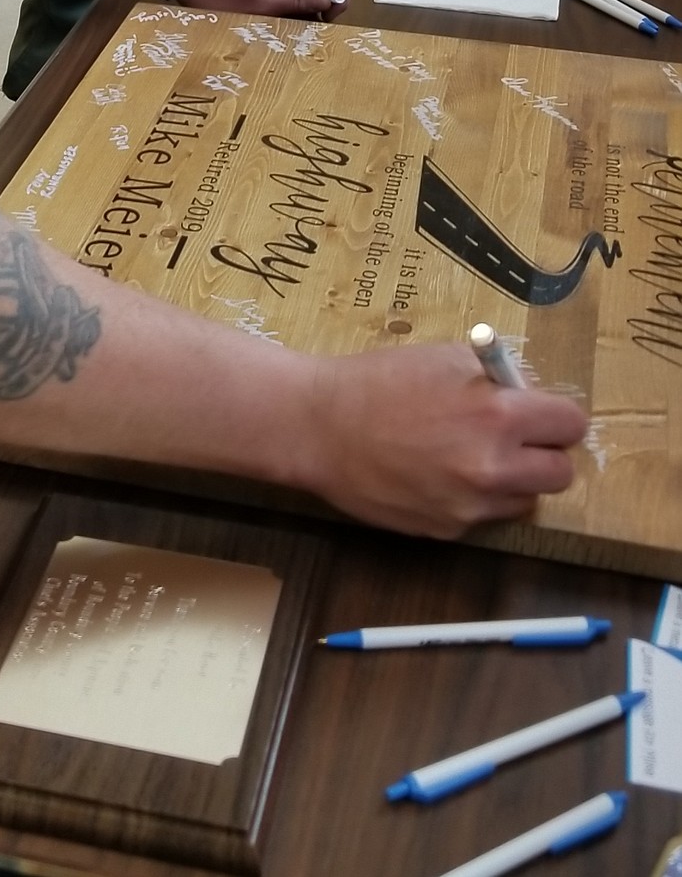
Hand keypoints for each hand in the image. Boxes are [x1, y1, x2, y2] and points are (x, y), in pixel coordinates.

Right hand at [293, 344, 587, 537]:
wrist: (320, 427)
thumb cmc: (380, 381)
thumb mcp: (446, 358)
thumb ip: (497, 379)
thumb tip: (530, 395)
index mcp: (497, 415)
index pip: (570, 425)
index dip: (557, 416)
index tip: (542, 413)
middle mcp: (492, 468)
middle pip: (561, 473)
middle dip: (544, 452)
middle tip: (516, 437)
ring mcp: (470, 507)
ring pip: (526, 500)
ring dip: (512, 480)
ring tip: (472, 455)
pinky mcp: (447, 532)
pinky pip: (483, 516)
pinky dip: (473, 498)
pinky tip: (437, 473)